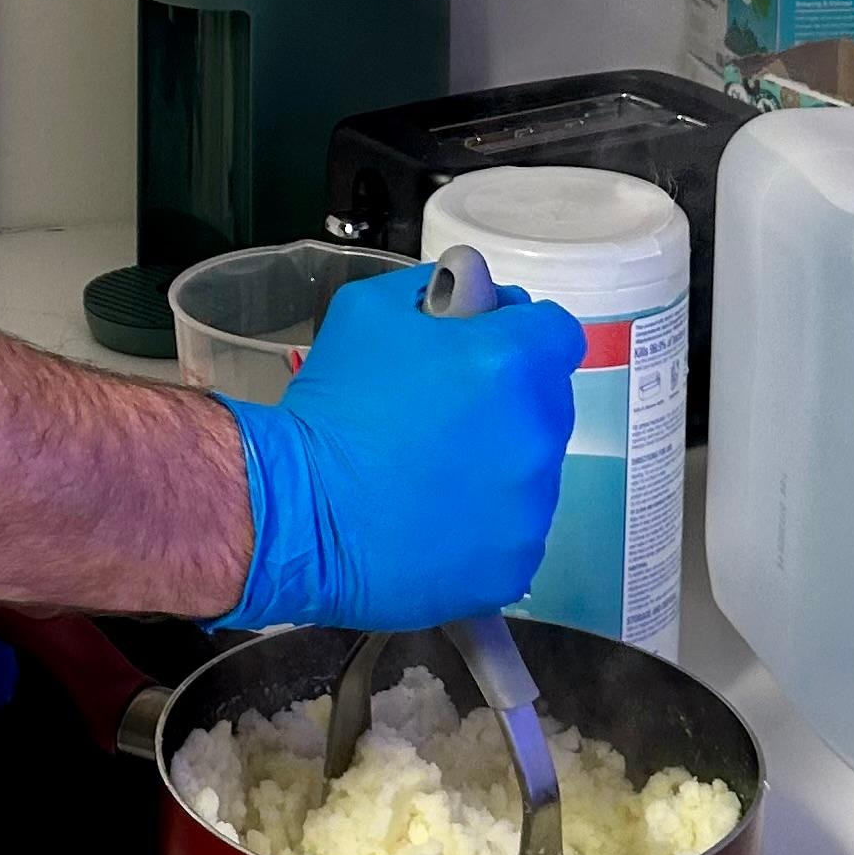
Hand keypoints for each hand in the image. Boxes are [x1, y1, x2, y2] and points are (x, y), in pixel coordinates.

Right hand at [223, 264, 578, 630]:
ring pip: (531, 473)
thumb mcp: (370, 311)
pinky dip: (483, 529)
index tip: (484, 352)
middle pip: (546, 404)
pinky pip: (514, 534)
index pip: (558, 333)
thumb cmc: (332, 404)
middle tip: (442, 418)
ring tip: (428, 478)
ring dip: (496, 466)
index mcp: (510, 361)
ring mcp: (530, 505)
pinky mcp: (514, 564)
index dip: (521, 337)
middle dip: (507, 402)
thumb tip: (470, 289)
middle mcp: (535, 431)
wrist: (296, 510)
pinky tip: (432, 522)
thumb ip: (436, 291)